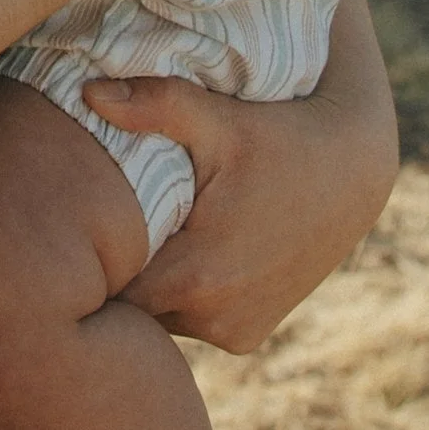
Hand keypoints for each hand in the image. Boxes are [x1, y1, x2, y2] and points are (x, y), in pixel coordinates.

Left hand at [102, 0, 398, 349]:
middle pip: (128, 306)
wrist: (355, 172)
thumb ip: (152, 105)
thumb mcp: (217, 118)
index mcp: (197, 275)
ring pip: (156, 316)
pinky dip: (179, 297)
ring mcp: (234, 333)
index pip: (105, 285)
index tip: (74, 221)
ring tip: (136, 236)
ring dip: (148, 285)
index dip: (85, 255)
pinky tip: (178, 255)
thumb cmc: (280, 137)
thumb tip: (88, 92)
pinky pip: (188, 323)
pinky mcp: (247, 337)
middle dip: (113, 270)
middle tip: (95, 226)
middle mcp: (214, 318)